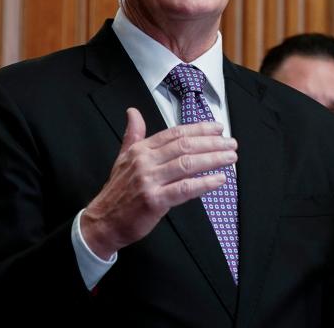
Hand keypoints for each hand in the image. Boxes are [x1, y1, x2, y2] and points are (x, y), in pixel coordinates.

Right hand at [81, 107, 236, 258]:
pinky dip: (205, 183)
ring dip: (213, 159)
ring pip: (188, 164)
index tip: (218, 129)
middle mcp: (145, 162)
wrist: (102, 222)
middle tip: (231, 143)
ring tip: (230, 157)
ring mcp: (149, 180)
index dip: (199, 129)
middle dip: (212, 143)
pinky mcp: (154, 200)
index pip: (175, 133)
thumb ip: (133, 135)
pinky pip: (185, 188)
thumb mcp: (123, 158)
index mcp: (140, 149)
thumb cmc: (117, 192)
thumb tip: (132, 112)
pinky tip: (220, 179)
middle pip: (185, 146)